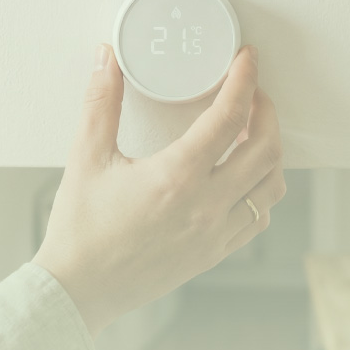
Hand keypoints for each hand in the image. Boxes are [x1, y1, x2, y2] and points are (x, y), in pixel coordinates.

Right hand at [33, 43, 286, 335]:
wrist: (78, 290)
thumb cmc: (80, 229)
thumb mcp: (86, 157)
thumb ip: (101, 102)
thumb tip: (107, 59)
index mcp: (177, 177)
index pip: (230, 117)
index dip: (245, 81)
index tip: (247, 60)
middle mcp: (206, 207)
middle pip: (267, 150)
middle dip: (267, 113)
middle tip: (252, 93)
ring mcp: (215, 234)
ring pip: (271, 187)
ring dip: (269, 152)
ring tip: (249, 132)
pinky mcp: (215, 254)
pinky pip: (258, 217)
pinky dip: (260, 190)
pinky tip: (240, 176)